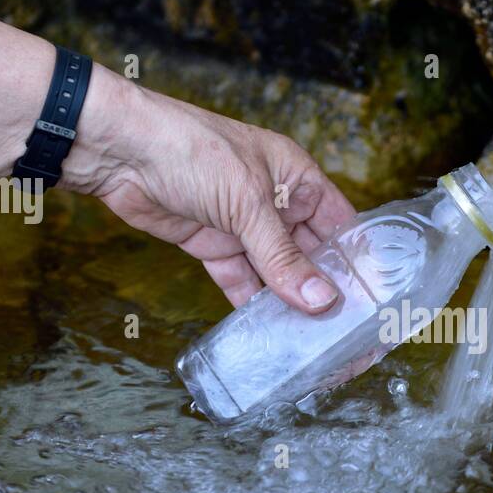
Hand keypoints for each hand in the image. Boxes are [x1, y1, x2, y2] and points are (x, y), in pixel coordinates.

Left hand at [76, 77, 356, 312]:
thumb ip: (283, 257)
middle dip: (325, 291)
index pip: (341, 225)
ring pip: (277, 273)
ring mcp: (244, 227)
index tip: (373, 302)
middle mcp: (277, 203)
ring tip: (311, 342)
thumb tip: (321, 301)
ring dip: (289, 304)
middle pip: (311, 255)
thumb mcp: (248, 203)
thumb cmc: (190, 149)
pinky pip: (242, 281)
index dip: (358, 261)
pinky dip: (252, 306)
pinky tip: (268, 333)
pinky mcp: (214, 246)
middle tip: (343, 334)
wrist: (120, 151)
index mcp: (298, 178)